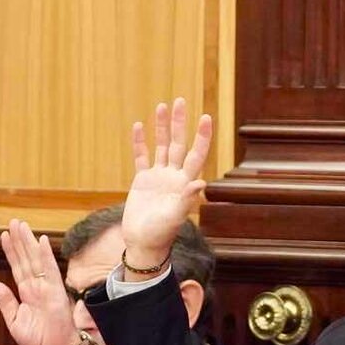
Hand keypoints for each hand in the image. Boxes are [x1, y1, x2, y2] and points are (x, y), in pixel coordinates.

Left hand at [0, 219, 78, 344]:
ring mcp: (47, 288)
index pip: (17, 267)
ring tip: (21, 225)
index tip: (4, 235)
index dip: (11, 251)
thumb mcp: (14, 322)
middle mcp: (37, 287)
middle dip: (19, 240)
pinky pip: (50, 270)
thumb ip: (6, 302)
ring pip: (36, 260)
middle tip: (14, 222)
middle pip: (26, 259)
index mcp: (27, 293)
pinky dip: (46, 255)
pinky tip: (42, 241)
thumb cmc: (38, 340)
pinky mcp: (56, 292)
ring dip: (29, 242)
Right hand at [121, 98, 212, 272]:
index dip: (201, 136)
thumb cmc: (161, 234)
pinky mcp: (142, 181)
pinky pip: (142, 157)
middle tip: (180, 100)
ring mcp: (158, 177)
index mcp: (185, 183)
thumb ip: (187, 199)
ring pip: (162, 146)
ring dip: (162, 127)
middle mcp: (174, 176)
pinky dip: (140, 142)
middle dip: (180, 123)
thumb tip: (201, 182)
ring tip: (162, 106)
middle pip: (179, 144)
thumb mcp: (175, 217)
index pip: (196, 154)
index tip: (205, 117)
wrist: (144, 244)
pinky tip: (139, 126)